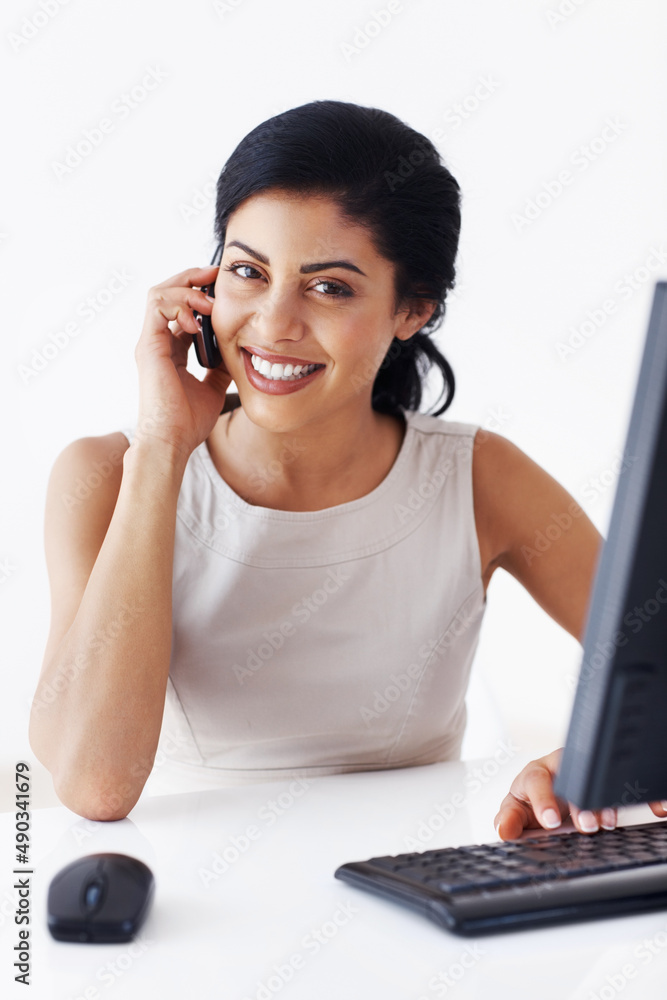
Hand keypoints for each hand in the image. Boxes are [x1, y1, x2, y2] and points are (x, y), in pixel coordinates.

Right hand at [133, 266, 230, 459]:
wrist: (172, 441)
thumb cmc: (188, 423)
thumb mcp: (214, 389)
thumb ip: (220, 369)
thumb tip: (237, 354)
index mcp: (172, 352)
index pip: (183, 311)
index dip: (201, 296)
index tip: (223, 290)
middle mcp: (158, 343)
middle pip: (168, 294)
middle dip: (192, 279)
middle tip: (216, 276)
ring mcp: (151, 343)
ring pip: (159, 293)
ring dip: (187, 288)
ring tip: (209, 300)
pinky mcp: (149, 346)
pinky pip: (157, 305)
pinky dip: (178, 302)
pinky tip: (197, 318)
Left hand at [494, 748, 666, 839]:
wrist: (552, 797)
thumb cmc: (533, 800)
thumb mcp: (517, 809)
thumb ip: (510, 819)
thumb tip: (503, 831)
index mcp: (537, 773)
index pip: (537, 779)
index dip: (543, 798)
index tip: (550, 820)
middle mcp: (563, 769)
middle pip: (573, 778)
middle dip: (581, 802)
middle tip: (585, 825)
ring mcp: (588, 776)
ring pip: (601, 781)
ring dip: (608, 801)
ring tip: (609, 822)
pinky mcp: (609, 784)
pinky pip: (627, 785)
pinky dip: (644, 796)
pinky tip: (658, 807)